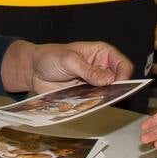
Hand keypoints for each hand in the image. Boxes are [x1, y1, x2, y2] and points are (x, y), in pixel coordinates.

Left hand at [1, 40, 131, 93]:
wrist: (32, 70)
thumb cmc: (50, 57)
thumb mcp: (69, 60)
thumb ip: (89, 71)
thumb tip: (108, 79)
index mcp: (101, 53)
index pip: (122, 64)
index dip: (123, 74)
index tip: (117, 84)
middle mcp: (100, 67)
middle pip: (118, 80)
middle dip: (115, 89)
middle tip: (107, 95)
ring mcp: (93, 82)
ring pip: (107, 93)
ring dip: (103, 98)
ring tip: (93, 99)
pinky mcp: (84, 93)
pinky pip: (94, 101)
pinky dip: (92, 104)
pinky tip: (85, 104)